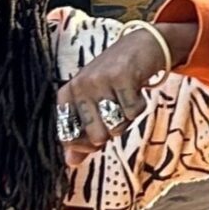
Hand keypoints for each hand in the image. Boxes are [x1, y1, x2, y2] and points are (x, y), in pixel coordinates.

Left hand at [57, 26, 172, 159]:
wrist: (139, 46)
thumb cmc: (114, 80)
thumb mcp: (94, 105)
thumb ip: (83, 135)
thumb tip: (71, 163)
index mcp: (67, 95)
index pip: (68, 137)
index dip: (87, 145)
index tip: (99, 135)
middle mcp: (79, 87)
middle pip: (96, 137)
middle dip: (112, 132)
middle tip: (117, 112)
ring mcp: (99, 81)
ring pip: (116, 126)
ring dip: (128, 120)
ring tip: (126, 101)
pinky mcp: (121, 77)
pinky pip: (133, 112)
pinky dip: (140, 106)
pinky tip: (137, 92)